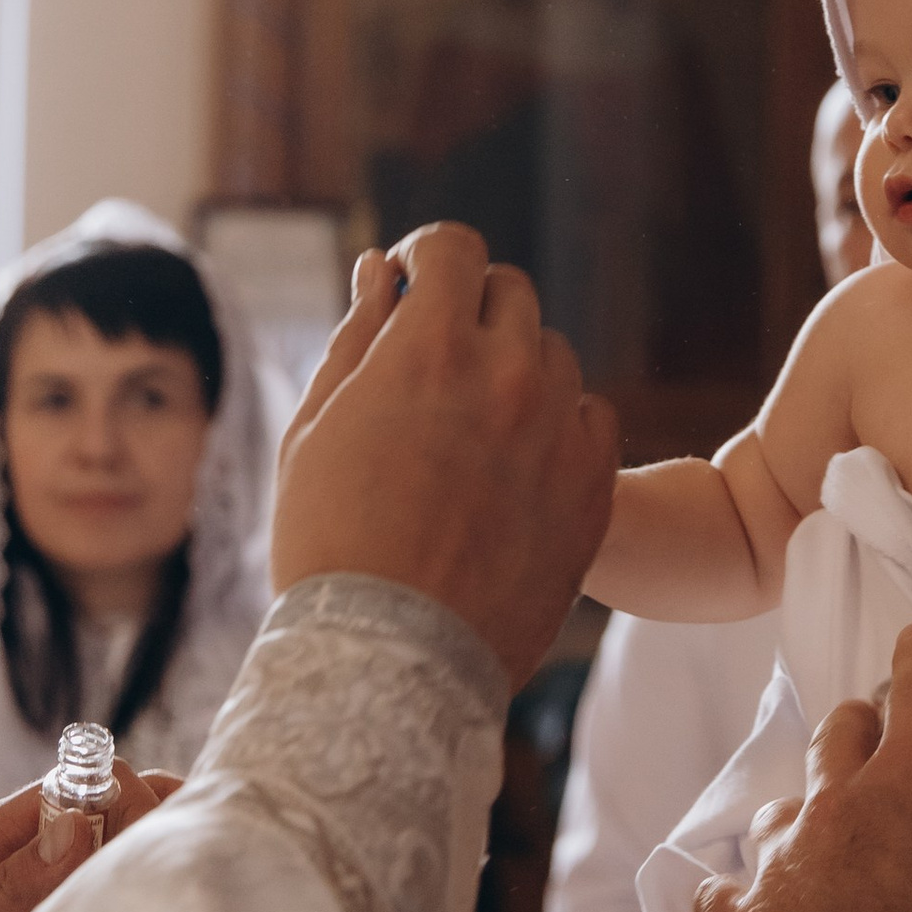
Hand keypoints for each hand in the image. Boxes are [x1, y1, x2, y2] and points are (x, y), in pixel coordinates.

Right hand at [272, 225, 617, 683]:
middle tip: (435, 362)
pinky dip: (559, 424)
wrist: (393, 663)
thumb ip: (357, 336)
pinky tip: (517, 463)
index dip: (427, 257)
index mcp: (431, 347)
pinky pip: (592, 416)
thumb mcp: (316, 428)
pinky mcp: (595, 486)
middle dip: (470, 310)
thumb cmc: (331, 545)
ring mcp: (560, 429)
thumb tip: (381, 271)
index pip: (455, 248)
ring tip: (470, 429)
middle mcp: (509, 373)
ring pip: (554, 356)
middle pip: (510, 293)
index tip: (412, 284)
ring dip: (516, 369)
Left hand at [692, 622, 911, 911]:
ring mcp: (784, 858)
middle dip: (855, 724)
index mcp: (911, 776)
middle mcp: (836, 799)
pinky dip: (728, 897)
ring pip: (779, 809)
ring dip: (799, 811)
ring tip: (812, 828)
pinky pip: (719, 898)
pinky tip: (728, 902)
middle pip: (836, 734)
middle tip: (867, 729)